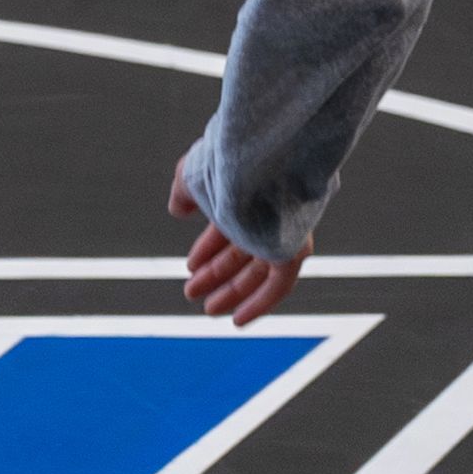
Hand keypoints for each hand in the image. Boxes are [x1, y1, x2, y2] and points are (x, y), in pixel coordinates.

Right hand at [170, 161, 309, 326]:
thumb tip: (178, 208)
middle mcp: (269, 214)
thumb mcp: (193, 176)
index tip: (190, 268)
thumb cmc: (227, 159)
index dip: (206, 250)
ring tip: (209, 309)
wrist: (262, 153)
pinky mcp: (295, 249)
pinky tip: (238, 320)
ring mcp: (284, 232)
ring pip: (259, 273)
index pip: (228, 229)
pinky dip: (258, 304)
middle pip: (242, 254)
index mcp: (247, 194)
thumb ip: (185, 193)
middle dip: (216, 275)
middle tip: (192, 292)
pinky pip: (278, 286)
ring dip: (232, 293)